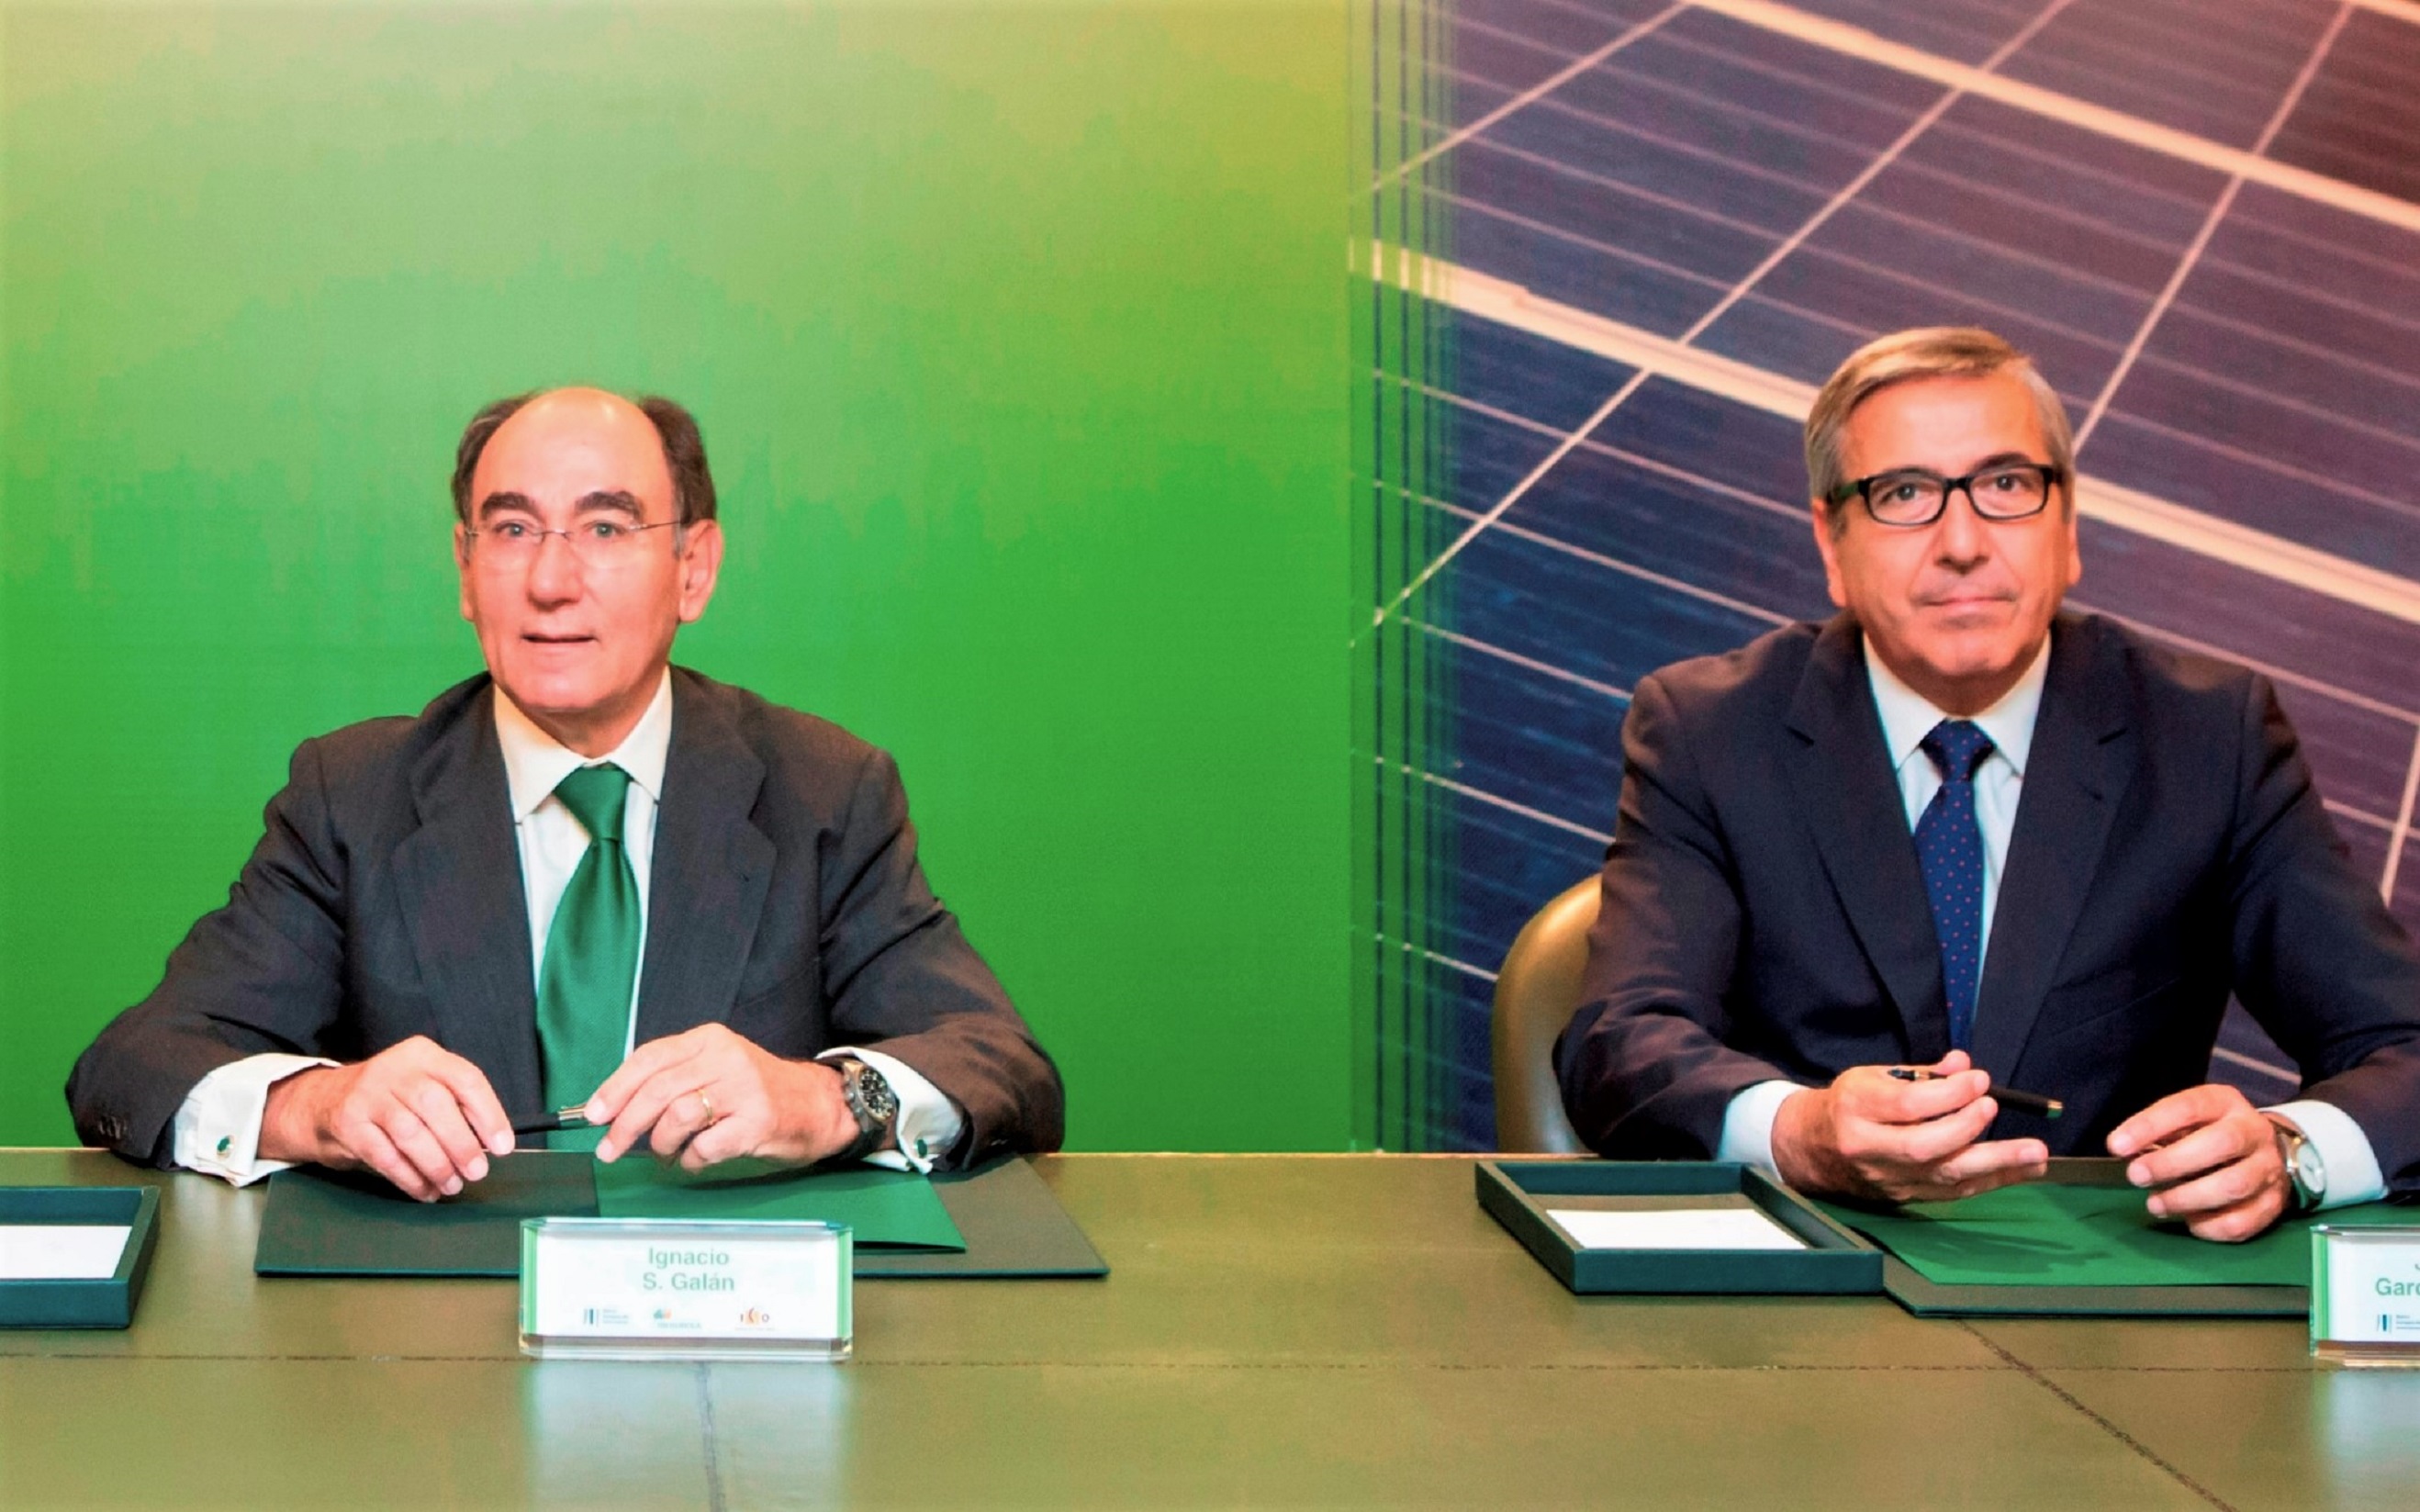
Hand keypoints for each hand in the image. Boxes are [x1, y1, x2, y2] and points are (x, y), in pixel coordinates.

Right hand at [259, 1036, 514, 1201]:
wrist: (323, 1102)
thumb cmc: (391, 1098)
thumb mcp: (422, 1085)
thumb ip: (454, 1106)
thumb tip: (491, 1145)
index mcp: (423, 1054)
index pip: (465, 1079)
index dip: (489, 1114)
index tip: (503, 1147)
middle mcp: (395, 1068)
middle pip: (436, 1104)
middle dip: (461, 1144)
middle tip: (477, 1172)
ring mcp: (367, 1094)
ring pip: (410, 1132)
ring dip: (436, 1165)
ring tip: (451, 1186)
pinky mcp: (348, 1123)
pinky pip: (385, 1155)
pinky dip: (410, 1178)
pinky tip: (425, 1191)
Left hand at [584, 1024, 862, 1171]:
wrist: (817, 1105)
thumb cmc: (756, 1091)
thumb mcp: (716, 1068)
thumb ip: (672, 1079)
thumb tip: (613, 1109)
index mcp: (709, 1040)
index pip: (649, 1058)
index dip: (615, 1088)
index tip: (593, 1115)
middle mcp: (726, 1058)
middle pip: (657, 1090)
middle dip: (625, 1125)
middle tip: (609, 1149)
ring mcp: (744, 1090)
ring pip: (676, 1118)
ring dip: (660, 1144)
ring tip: (666, 1153)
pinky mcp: (757, 1122)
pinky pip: (704, 1147)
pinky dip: (690, 1160)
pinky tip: (695, 1159)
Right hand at [1770, 1050, 2048, 1202]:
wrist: (1812, 1148)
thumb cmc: (1850, 1104)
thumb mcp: (1875, 1076)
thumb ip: (1922, 1074)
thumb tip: (1963, 1064)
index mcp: (1856, 1107)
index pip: (1907, 1104)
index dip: (1948, 1093)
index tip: (1978, 1079)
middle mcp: (1869, 1147)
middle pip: (1923, 1146)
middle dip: (1967, 1127)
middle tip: (1993, 1107)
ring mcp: (1888, 1178)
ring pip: (1945, 1176)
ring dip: (1996, 1164)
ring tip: (2036, 1153)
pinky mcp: (1905, 1196)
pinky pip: (1954, 1192)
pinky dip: (1991, 1180)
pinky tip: (2022, 1169)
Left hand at [2106, 1084, 2288, 1241]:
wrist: (2270, 1152)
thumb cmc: (2211, 1133)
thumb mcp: (2188, 1119)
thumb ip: (2160, 1131)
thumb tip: (2123, 1149)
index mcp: (2224, 1103)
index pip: (2188, 1107)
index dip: (2150, 1125)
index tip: (2117, 1145)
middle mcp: (2253, 1132)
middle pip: (2221, 1144)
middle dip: (2171, 1163)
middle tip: (2136, 1176)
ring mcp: (2268, 1169)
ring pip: (2233, 1185)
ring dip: (2187, 1198)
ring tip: (2155, 1204)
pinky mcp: (2274, 1204)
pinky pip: (2242, 1222)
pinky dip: (2210, 1226)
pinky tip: (2189, 1221)